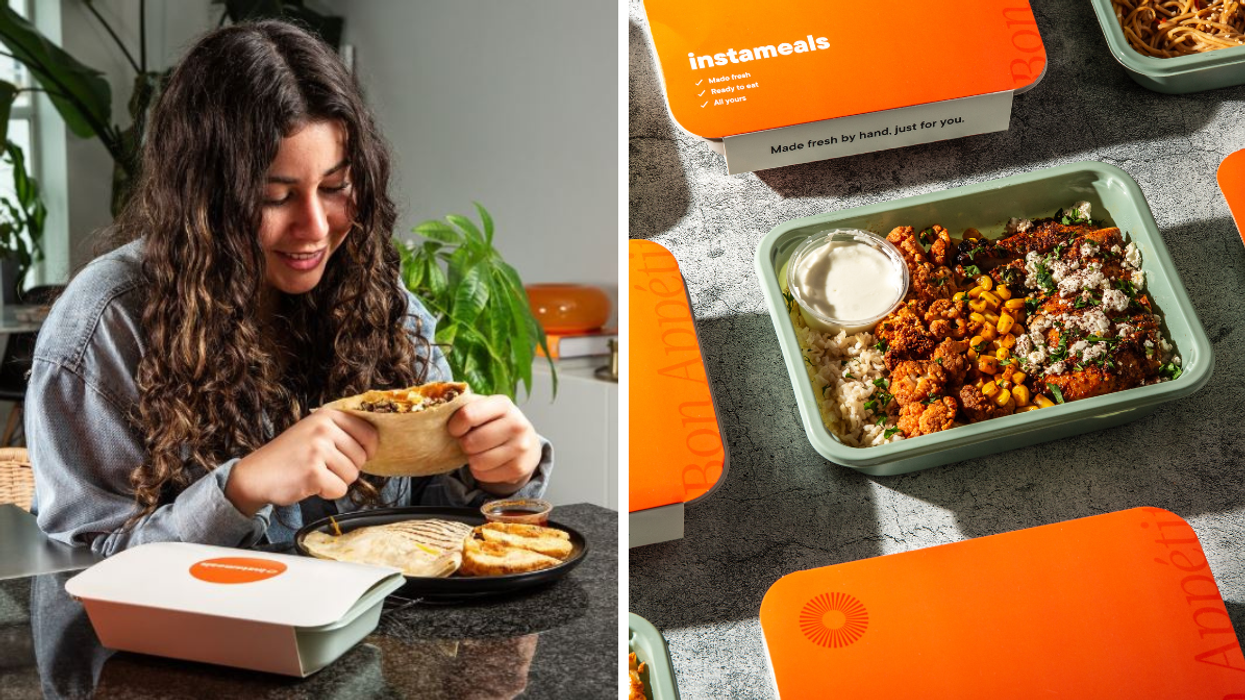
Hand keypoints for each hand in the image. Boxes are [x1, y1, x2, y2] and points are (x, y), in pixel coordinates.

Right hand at [226, 409, 377, 515]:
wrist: (256, 474)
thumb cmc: (289, 456)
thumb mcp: (314, 431)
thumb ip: (342, 432)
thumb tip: (375, 444)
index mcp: (327, 416)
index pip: (369, 433)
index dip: (367, 450)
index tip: (356, 456)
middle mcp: (323, 429)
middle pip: (362, 457)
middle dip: (347, 468)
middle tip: (323, 467)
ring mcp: (318, 450)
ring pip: (352, 475)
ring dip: (336, 481)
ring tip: (314, 474)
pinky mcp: (314, 473)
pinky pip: (340, 490)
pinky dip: (327, 493)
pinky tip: (310, 484)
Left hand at [447, 395, 541, 495]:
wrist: (526, 443)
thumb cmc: (495, 423)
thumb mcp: (484, 407)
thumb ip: (464, 405)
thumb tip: (436, 406)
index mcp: (503, 404)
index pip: (467, 415)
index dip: (455, 426)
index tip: (456, 429)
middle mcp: (516, 423)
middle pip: (471, 442)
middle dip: (464, 444)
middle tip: (470, 442)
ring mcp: (520, 447)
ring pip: (477, 461)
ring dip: (472, 459)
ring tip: (480, 452)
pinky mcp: (519, 468)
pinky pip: (484, 475)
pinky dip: (480, 471)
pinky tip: (489, 463)